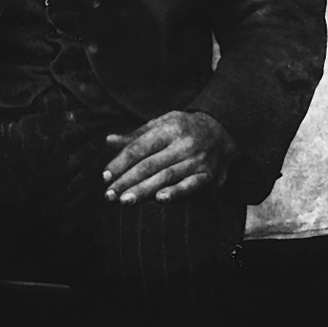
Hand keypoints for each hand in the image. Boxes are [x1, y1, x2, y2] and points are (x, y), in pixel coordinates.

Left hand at [103, 110, 238, 205]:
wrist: (222, 131)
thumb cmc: (183, 130)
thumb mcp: (160, 125)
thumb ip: (135, 136)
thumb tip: (108, 141)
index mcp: (167, 128)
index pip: (139, 147)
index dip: (120, 162)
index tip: (105, 177)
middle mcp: (182, 143)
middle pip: (150, 164)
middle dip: (127, 181)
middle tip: (109, 196)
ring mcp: (197, 160)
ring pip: (166, 176)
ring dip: (144, 191)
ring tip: (125, 201)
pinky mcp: (209, 176)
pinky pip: (191, 186)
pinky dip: (176, 193)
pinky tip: (160, 200)